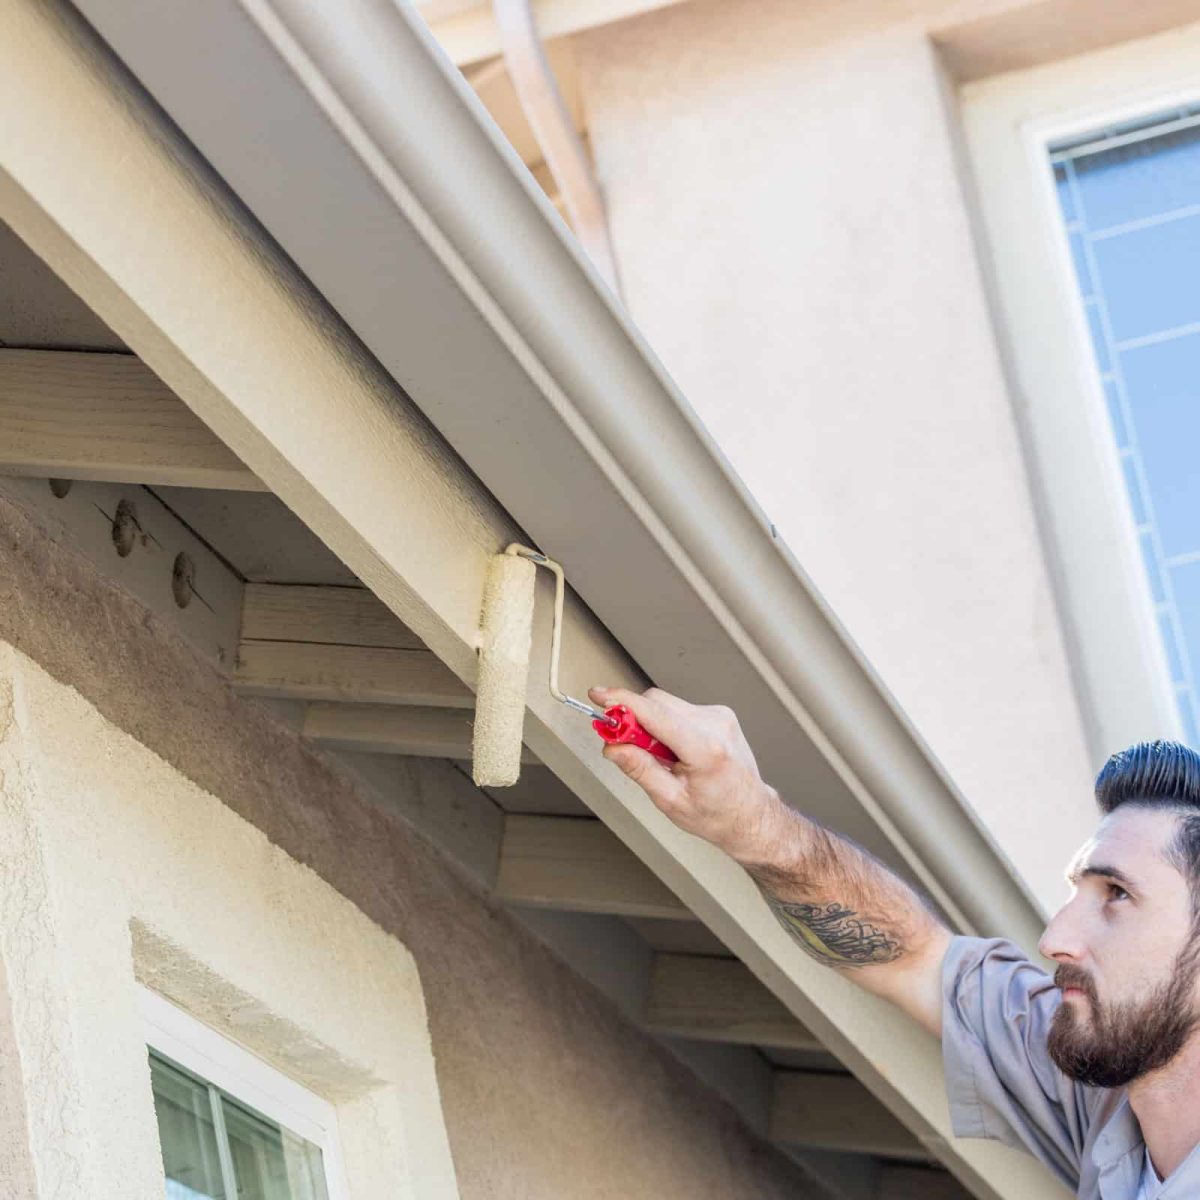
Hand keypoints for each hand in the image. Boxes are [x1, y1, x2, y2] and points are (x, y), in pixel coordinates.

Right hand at [587, 686, 786, 862]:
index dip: (623, 702)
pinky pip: (679, 709)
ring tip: (661, 758)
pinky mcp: (719, 714)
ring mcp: (720, 716)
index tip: (599, 697)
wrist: (751, 815)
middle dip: (633, 719)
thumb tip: (613, 747)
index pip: (655, 714)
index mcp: (705, 749)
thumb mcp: (670, 801)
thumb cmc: (718, 814)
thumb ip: (639, 770)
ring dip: (652, 724)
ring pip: (667, 704)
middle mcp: (716, 726)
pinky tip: (675, 750)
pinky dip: (667, 725)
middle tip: (622, 745)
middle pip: (657, 703)